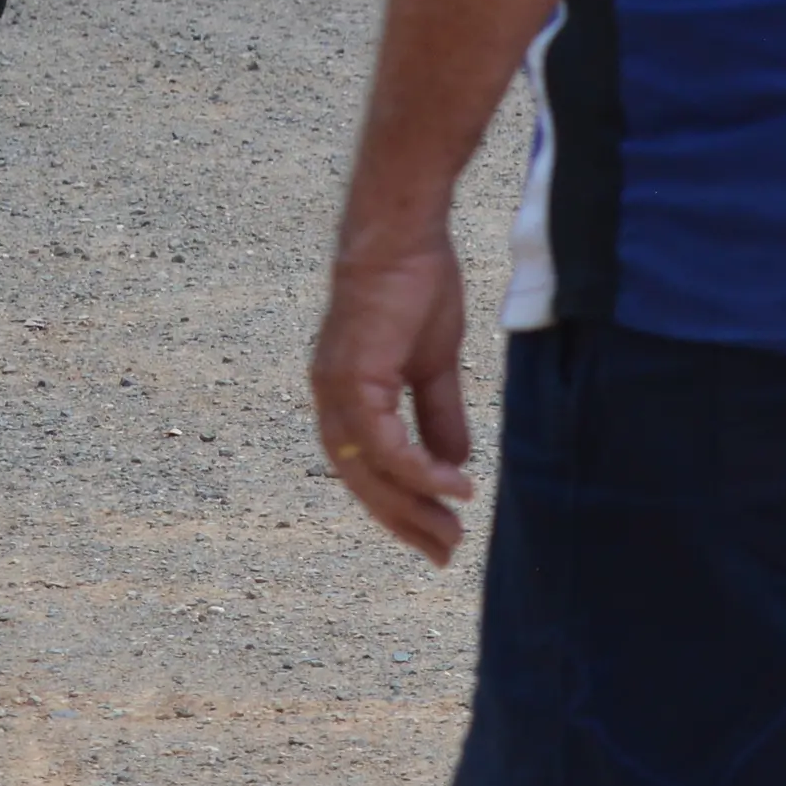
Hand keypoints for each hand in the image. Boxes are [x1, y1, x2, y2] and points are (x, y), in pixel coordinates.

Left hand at [307, 225, 477, 562]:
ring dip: (411, 505)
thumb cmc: (416, 285)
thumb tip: (455, 464)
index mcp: (345, 395)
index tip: (437, 533)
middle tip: (445, 551)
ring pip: (368, 469)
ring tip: (452, 530)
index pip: (365, 468)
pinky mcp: (353, 376)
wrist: (404, 234)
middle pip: (361, 480)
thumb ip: (438, 414)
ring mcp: (337, 388)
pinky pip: (382, 442)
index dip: (398, 505)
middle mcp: (330, 398)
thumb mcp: (433, 363)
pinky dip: (416, 469)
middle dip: (404, 520)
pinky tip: (451, 484)